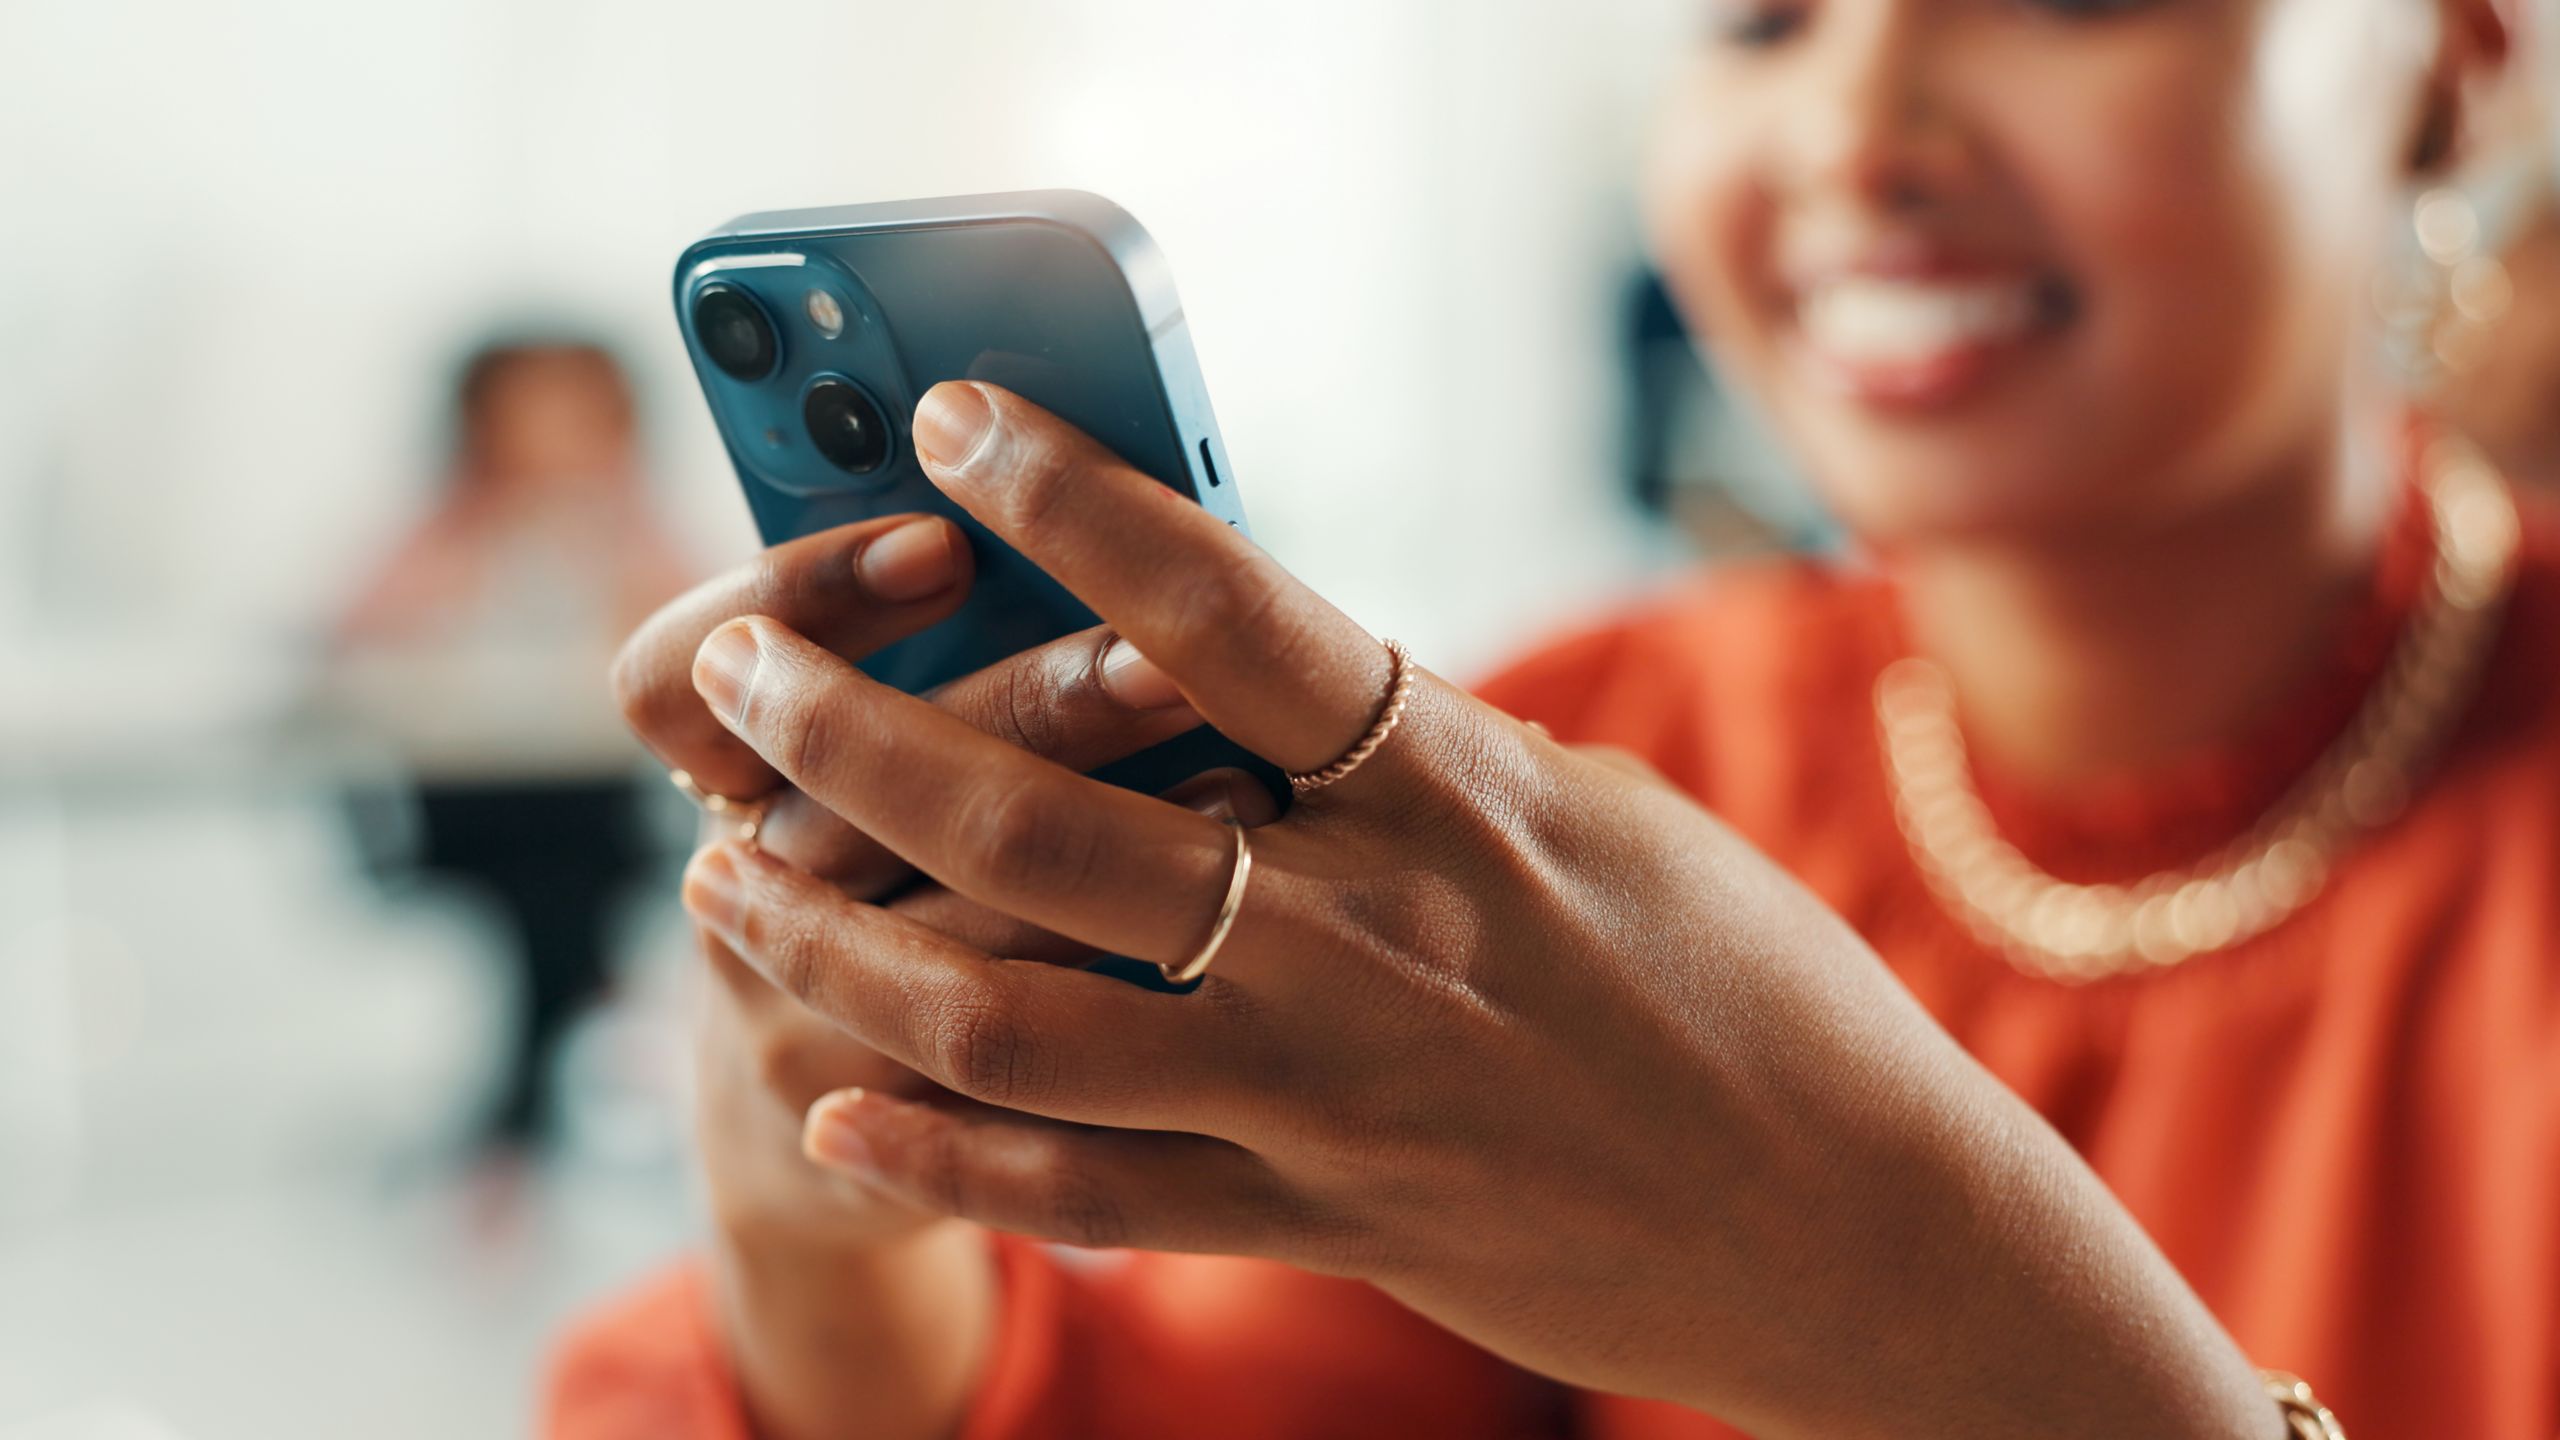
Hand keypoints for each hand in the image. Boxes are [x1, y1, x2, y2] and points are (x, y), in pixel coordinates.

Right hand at [613, 514, 1233, 1239]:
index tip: (946, 539)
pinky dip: (1126, 996)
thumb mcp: (877, 763)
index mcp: (724, 774)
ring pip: (946, 946)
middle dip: (1026, 707)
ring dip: (1107, 850)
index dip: (795, 595)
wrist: (859, 1141)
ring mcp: (798, 1038)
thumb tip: (1104, 503)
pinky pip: (1005, 1084)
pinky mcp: (888, 1149)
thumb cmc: (905, 881)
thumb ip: (952, 648)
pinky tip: (1236, 933)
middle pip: (850, 799)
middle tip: (1162, 652)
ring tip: (1254, 780)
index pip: (674, 677)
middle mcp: (736, 901)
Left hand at [676, 382, 2278, 1439]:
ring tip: (725, 877)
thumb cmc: (1742, 987)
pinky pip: (1088, 1196)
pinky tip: (831, 1094)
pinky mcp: (1318, 1223)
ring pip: (1018, 1024)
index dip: (1081, 505)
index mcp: (1457, 798)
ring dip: (840, 945)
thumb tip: (1233, 671)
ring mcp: (1331, 1100)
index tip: (955, 420)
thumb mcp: (1590, 812)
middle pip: (1053, 825)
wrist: (1851, 1234)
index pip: (1235, 616)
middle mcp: (1373, 941)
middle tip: (733, 674)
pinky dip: (945, 1152)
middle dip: (856, 740)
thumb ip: (1405, 750)